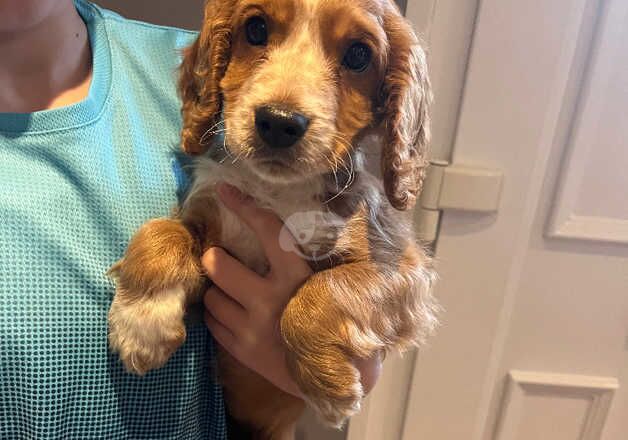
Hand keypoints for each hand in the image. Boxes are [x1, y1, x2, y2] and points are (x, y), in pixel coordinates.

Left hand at [202, 183, 382, 397]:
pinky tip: (232, 314)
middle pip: (218, 266)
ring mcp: (252, 328)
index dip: (244, 207)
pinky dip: (217, 315)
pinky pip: (213, 324)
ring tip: (229, 291)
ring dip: (217, 289)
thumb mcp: (327, 286)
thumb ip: (303, 262)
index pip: (267, 232)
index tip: (224, 190)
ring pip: (212, 297)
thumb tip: (279, 232)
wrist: (337, 374)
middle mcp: (270, 299)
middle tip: (218, 258)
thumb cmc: (335, 320)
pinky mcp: (242, 351)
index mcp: (297, 277)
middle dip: (214, 258)